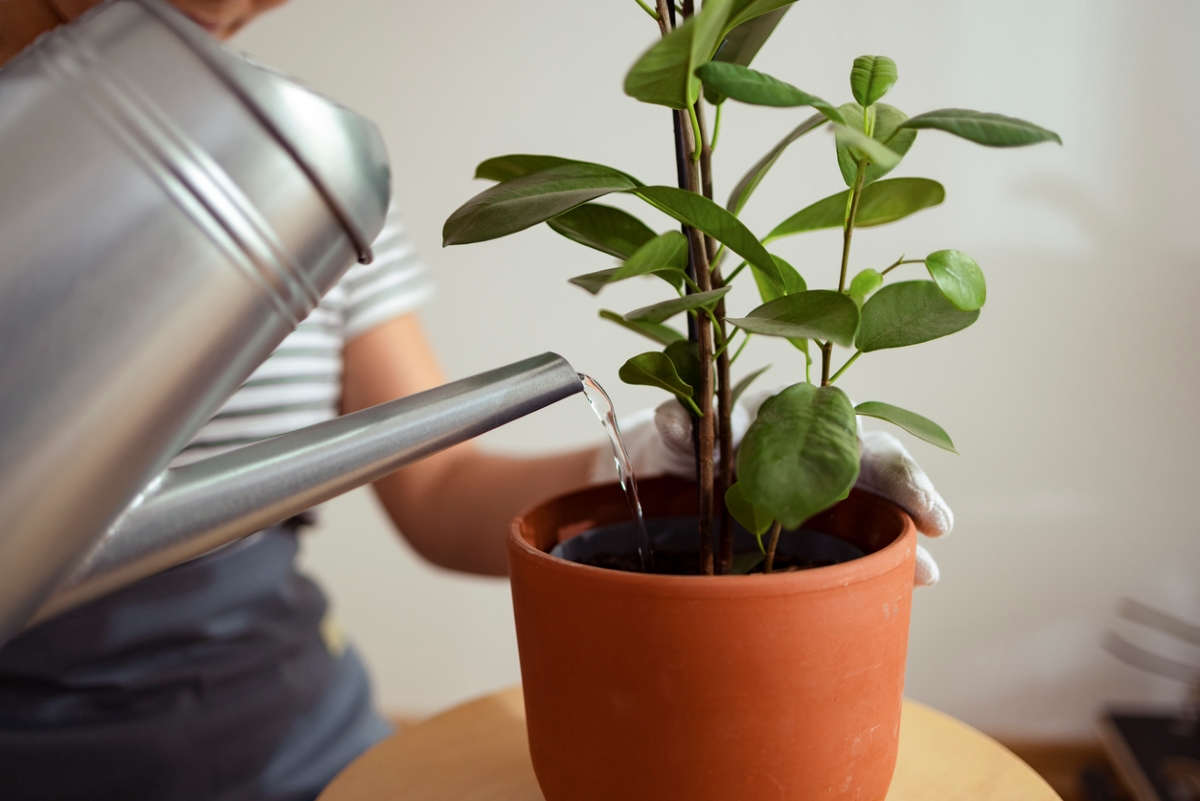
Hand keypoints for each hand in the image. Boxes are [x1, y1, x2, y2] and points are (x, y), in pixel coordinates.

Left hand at [589, 393, 951, 585]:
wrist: (675, 470)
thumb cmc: (688, 442)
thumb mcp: (682, 433)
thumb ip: (682, 426)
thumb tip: (672, 420)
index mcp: (794, 417)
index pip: (847, 429)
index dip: (878, 459)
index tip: (905, 488)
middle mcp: (821, 448)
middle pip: (875, 463)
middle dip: (908, 491)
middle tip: (938, 522)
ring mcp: (822, 488)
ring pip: (874, 505)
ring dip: (901, 538)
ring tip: (928, 572)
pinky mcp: (815, 525)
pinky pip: (854, 540)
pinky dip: (880, 560)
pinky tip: (908, 582)